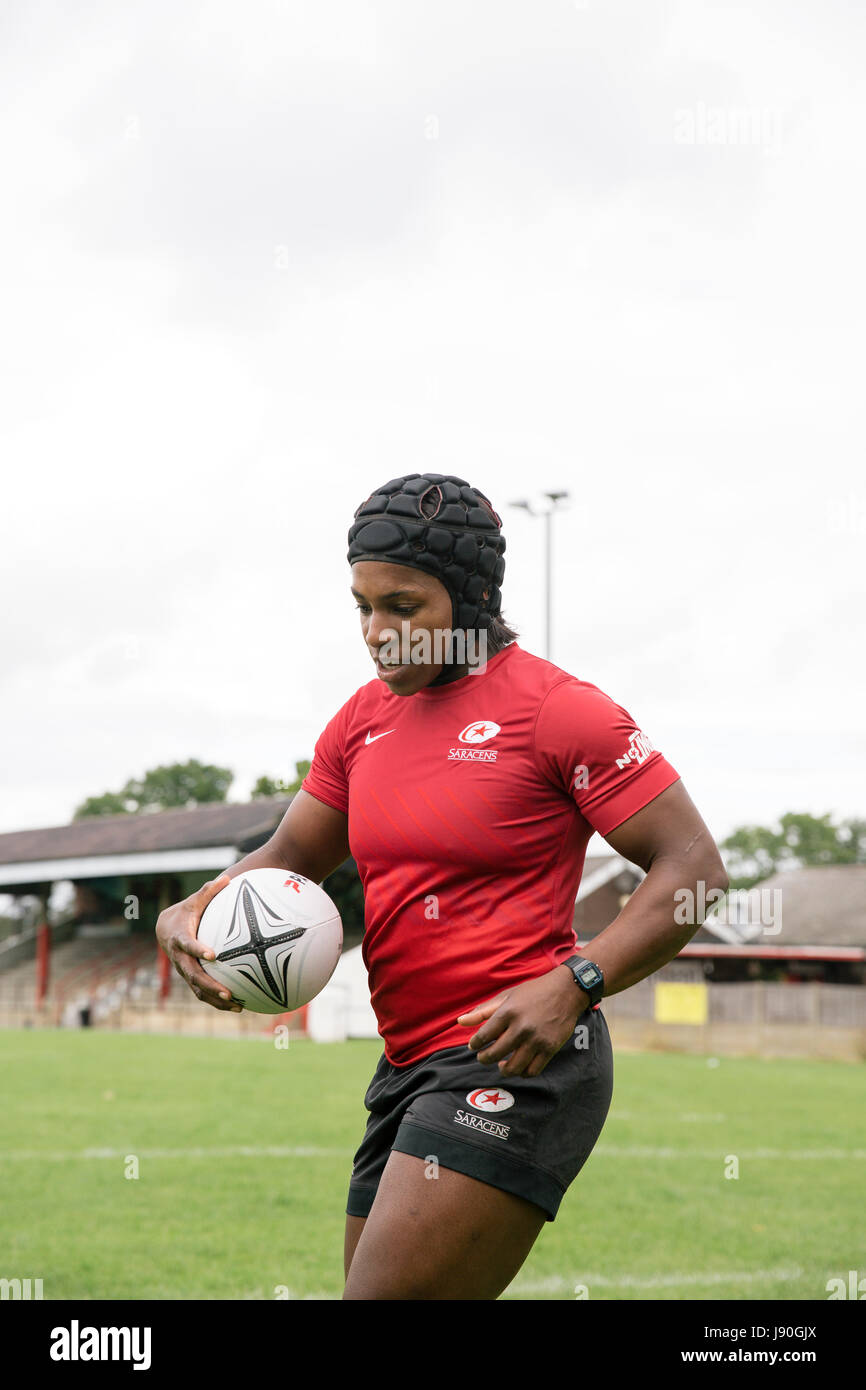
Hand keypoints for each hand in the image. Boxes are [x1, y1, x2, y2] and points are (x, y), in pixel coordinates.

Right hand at [155, 874, 242, 1011]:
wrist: (165, 929)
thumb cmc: (184, 913)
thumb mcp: (193, 902)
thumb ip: (208, 892)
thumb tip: (227, 878)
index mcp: (180, 938)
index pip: (187, 945)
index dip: (197, 950)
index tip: (212, 954)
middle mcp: (180, 958)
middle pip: (193, 975)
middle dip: (210, 985)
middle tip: (228, 992)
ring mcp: (184, 970)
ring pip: (197, 989)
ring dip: (216, 999)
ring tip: (237, 1005)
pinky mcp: (190, 978)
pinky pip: (202, 992)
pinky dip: (217, 1001)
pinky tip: (238, 1006)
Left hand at [456, 967, 587, 1077]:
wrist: (566, 991)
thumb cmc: (533, 992)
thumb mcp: (507, 996)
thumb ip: (483, 1011)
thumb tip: (460, 1022)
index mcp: (508, 1012)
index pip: (483, 1036)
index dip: (475, 1044)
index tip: (474, 1046)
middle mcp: (521, 1027)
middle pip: (495, 1054)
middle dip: (484, 1058)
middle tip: (483, 1057)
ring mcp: (537, 1040)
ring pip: (514, 1067)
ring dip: (503, 1069)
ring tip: (500, 1064)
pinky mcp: (550, 1049)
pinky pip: (532, 1070)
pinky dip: (523, 1073)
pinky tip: (518, 1066)